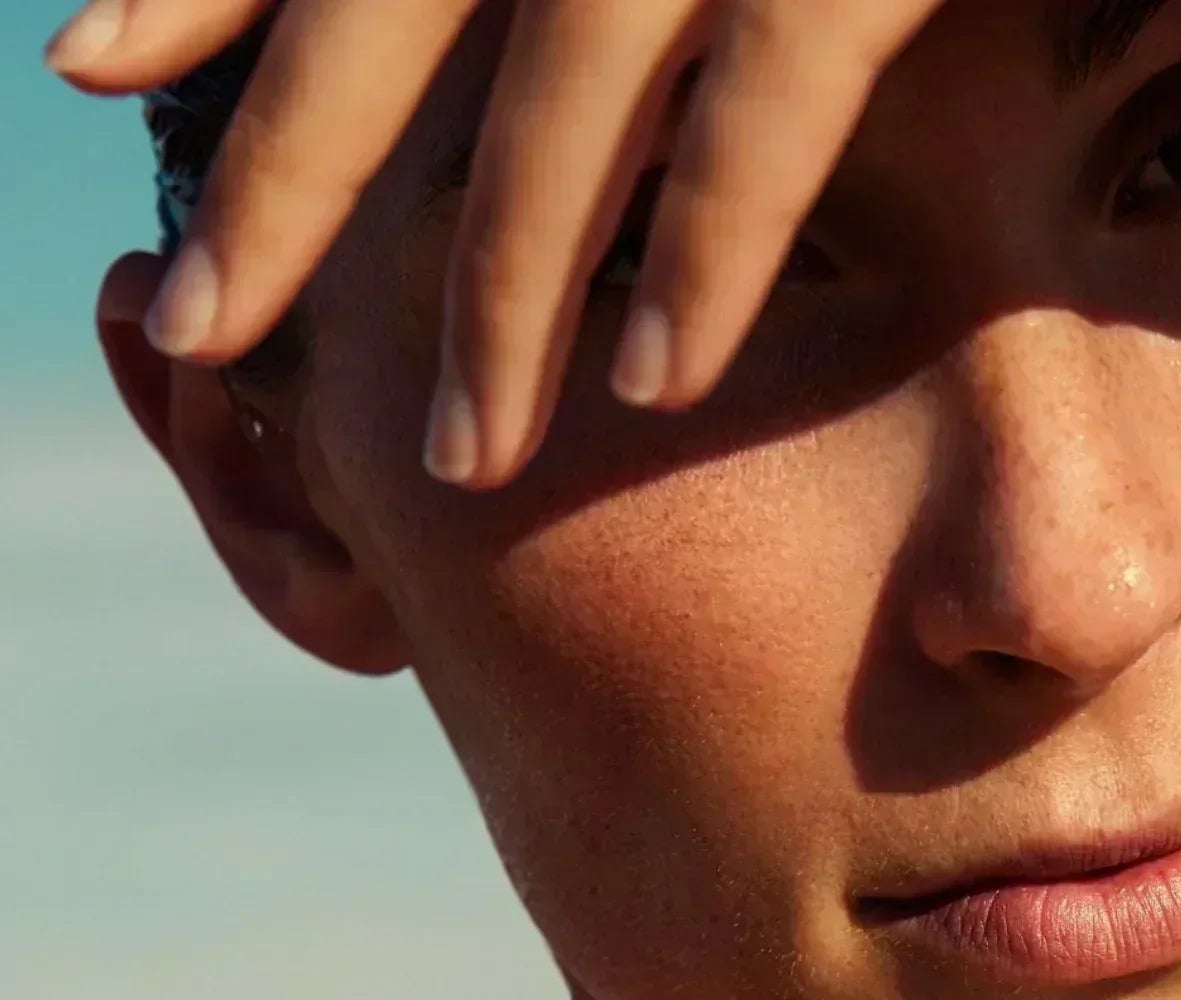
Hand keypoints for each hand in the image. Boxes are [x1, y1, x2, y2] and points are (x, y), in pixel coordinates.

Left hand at [45, 0, 947, 489]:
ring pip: (568, 100)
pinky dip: (706, 248)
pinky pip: (764, 112)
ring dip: (504, 288)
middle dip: (292, 182)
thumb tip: (541, 6)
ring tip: (467, 450)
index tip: (91, 65)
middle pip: (405, 9)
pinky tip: (659, 380)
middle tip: (198, 332)